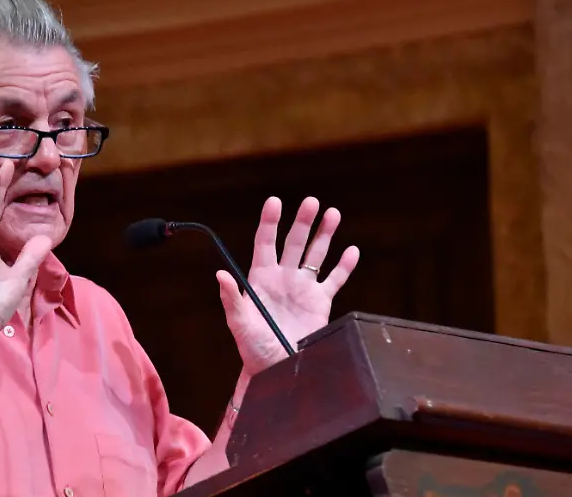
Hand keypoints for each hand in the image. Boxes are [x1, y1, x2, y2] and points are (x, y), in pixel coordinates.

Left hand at [217, 197, 358, 374]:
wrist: (276, 370)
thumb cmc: (253, 349)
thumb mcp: (239, 323)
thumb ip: (232, 298)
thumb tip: (221, 274)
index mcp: (261, 278)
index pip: (265, 242)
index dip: (270, 222)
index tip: (275, 202)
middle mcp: (283, 278)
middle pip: (294, 242)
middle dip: (303, 222)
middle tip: (311, 202)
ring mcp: (303, 288)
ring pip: (315, 255)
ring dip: (324, 235)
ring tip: (333, 213)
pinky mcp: (320, 303)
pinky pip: (334, 280)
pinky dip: (343, 266)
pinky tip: (351, 250)